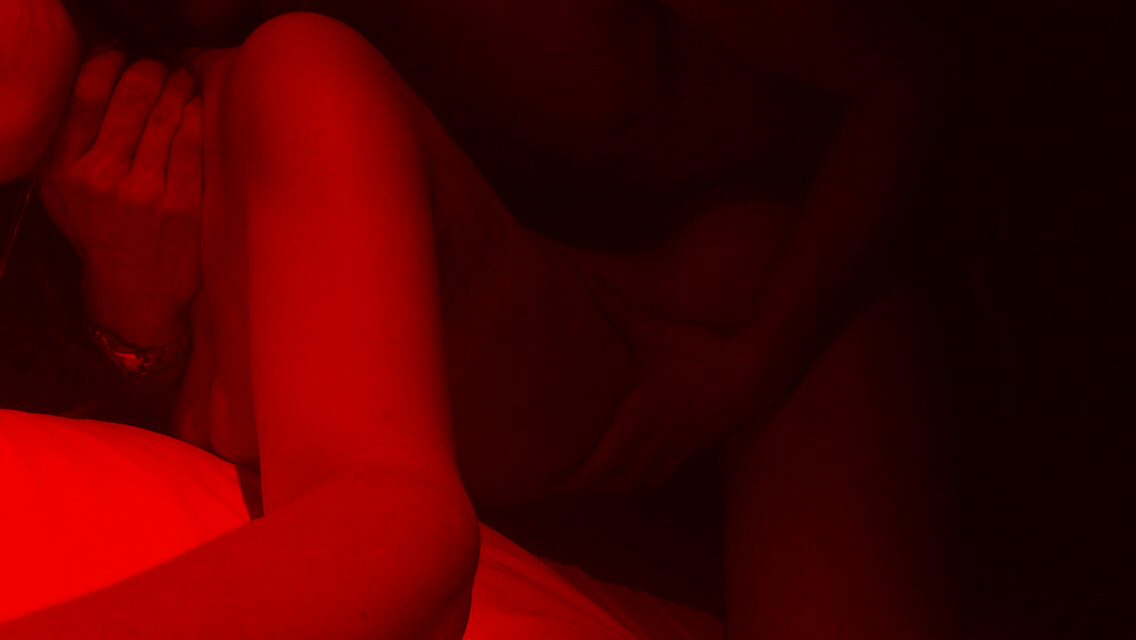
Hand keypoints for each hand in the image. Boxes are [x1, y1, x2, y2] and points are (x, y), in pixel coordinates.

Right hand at [38, 48, 203, 346]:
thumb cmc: (100, 234)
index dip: (111, 64)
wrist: (134, 292)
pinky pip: (194, 143)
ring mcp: (144, 191)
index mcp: (65, 168)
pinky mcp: (182, 204)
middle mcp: (100, 176)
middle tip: (162, 69)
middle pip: (132, 97)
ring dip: (179, 88)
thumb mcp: (63, 192)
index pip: (87, 94)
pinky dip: (197, 116)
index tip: (125, 58)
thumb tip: (99, 81)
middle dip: (151, 72)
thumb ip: (70, 143)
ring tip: (183, 82)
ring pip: (166, 116)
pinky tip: (198, 107)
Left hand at [550, 275, 802, 494]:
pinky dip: (638, 477)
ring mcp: (676, 451)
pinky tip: (632, 466)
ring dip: (612, 484)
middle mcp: (654, 445)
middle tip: (558, 480)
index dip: (570, 480)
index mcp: (638, 423)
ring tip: (589, 478)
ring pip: (636, 483)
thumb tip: (590, 279)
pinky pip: (658, 474)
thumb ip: (618, 309)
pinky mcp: (693, 449)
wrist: (755, 372)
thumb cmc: (701, 354)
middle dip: (584, 486)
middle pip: (611, 483)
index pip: (596, 468)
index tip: (546, 482)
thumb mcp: (654, 332)